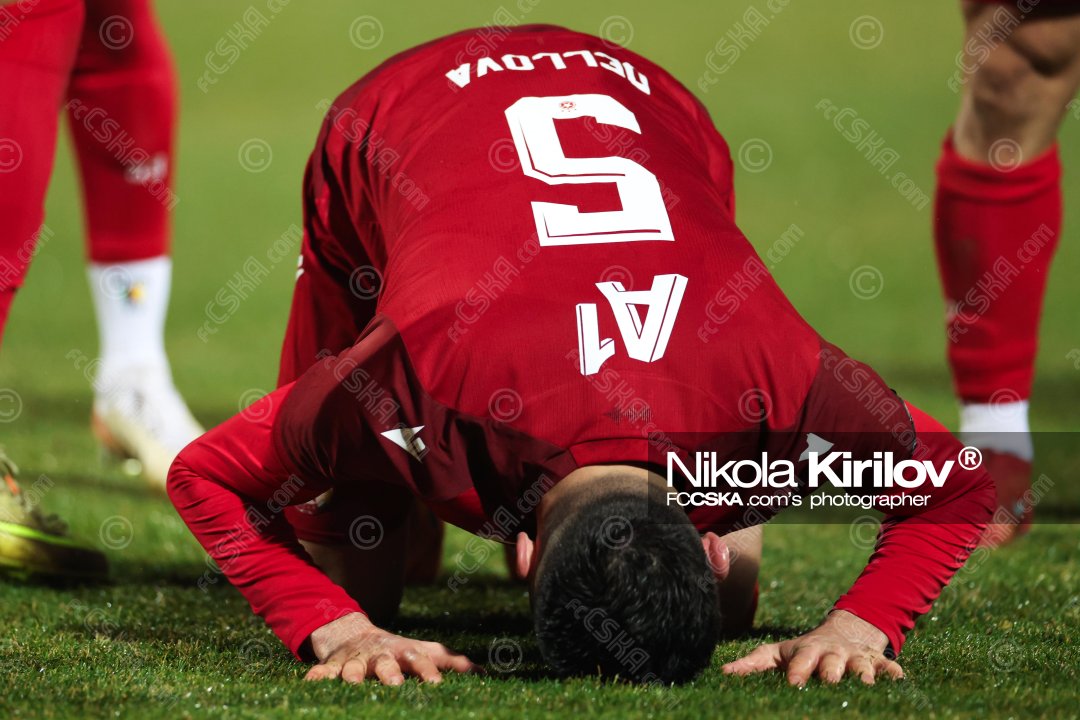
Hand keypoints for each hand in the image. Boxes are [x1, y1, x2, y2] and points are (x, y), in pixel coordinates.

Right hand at [306, 612, 478, 684]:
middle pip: (386, 664)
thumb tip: (484, 672)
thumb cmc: (398, 650)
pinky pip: (323, 671)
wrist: (355, 634)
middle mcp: (381, 656)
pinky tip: (312, 681)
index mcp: (404, 652)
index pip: (420, 661)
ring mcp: (356, 660)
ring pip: (353, 668)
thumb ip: (451, 661)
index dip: (429, 672)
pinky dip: (317, 675)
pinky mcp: (334, 665)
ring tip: (354, 683)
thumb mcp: (424, 651)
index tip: (437, 685)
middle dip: (390, 674)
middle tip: (395, 685)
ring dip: (354, 675)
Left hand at [722, 610, 902, 685]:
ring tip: (864, 684)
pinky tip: (899, 680)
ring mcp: (856, 659)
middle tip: (829, 682)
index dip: (798, 672)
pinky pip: (888, 667)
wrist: (846, 632)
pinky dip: (893, 673)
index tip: (793, 684)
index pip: (801, 662)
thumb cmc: (805, 651)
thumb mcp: (778, 653)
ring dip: (863, 675)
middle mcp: (832, 655)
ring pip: (861, 667)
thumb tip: (723, 673)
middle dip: (830, 672)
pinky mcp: (877, 663)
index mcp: (807, 652)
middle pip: (832, 664)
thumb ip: (753, 663)